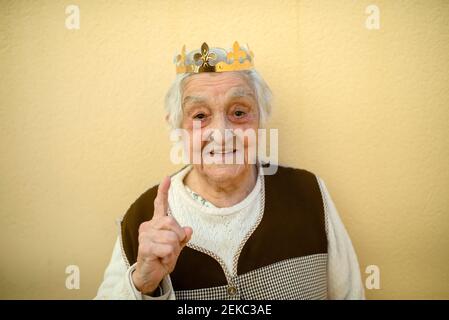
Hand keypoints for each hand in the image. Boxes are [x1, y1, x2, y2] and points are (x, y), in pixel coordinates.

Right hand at [132, 176, 192, 294]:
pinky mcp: (144, 247)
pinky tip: (161, 259)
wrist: (150, 275)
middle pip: (172, 222)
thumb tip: (188, 229)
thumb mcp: (176, 247)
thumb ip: (182, 236)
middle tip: (172, 248)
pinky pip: (167, 248)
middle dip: (178, 237)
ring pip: (171, 237)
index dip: (163, 191)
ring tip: (165, 255)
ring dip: (173, 250)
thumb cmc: (162, 258)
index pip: (160, 204)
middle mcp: (148, 226)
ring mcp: (145, 236)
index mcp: (156, 223)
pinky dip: (169, 256)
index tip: (167, 178)